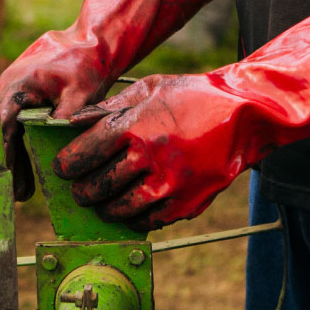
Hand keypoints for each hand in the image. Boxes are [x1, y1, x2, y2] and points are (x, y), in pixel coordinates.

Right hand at [0, 35, 106, 201]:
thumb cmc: (86, 63)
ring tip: (21, 194)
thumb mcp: (81, 92)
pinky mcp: (23, 100)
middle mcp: (8, 89)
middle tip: (15, 195)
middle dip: (7, 165)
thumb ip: (65, 117)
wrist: (91, 41)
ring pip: (8, 134)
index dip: (1, 153)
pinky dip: (21, 149)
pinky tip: (26, 176)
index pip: (2, 125)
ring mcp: (14, 95)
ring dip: (14, 160)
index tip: (2, 177)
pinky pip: (17, 129)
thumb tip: (55, 144)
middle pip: (1, 134)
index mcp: (17, 85)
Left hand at [57, 73, 245, 230]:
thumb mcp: (149, 89)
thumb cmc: (193, 97)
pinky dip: (134, 219)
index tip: (64, 168)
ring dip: (104, 209)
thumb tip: (72, 123)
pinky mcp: (188, 202)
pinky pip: (149, 221)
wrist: (245, 114)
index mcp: (137, 124)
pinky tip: (131, 209)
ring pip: (120, 209)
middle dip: (81, 191)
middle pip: (98, 185)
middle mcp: (151, 155)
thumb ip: (110, 108)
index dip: (67, 164)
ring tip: (101, 203)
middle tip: (79, 189)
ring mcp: (171, 183)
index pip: (85, 153)